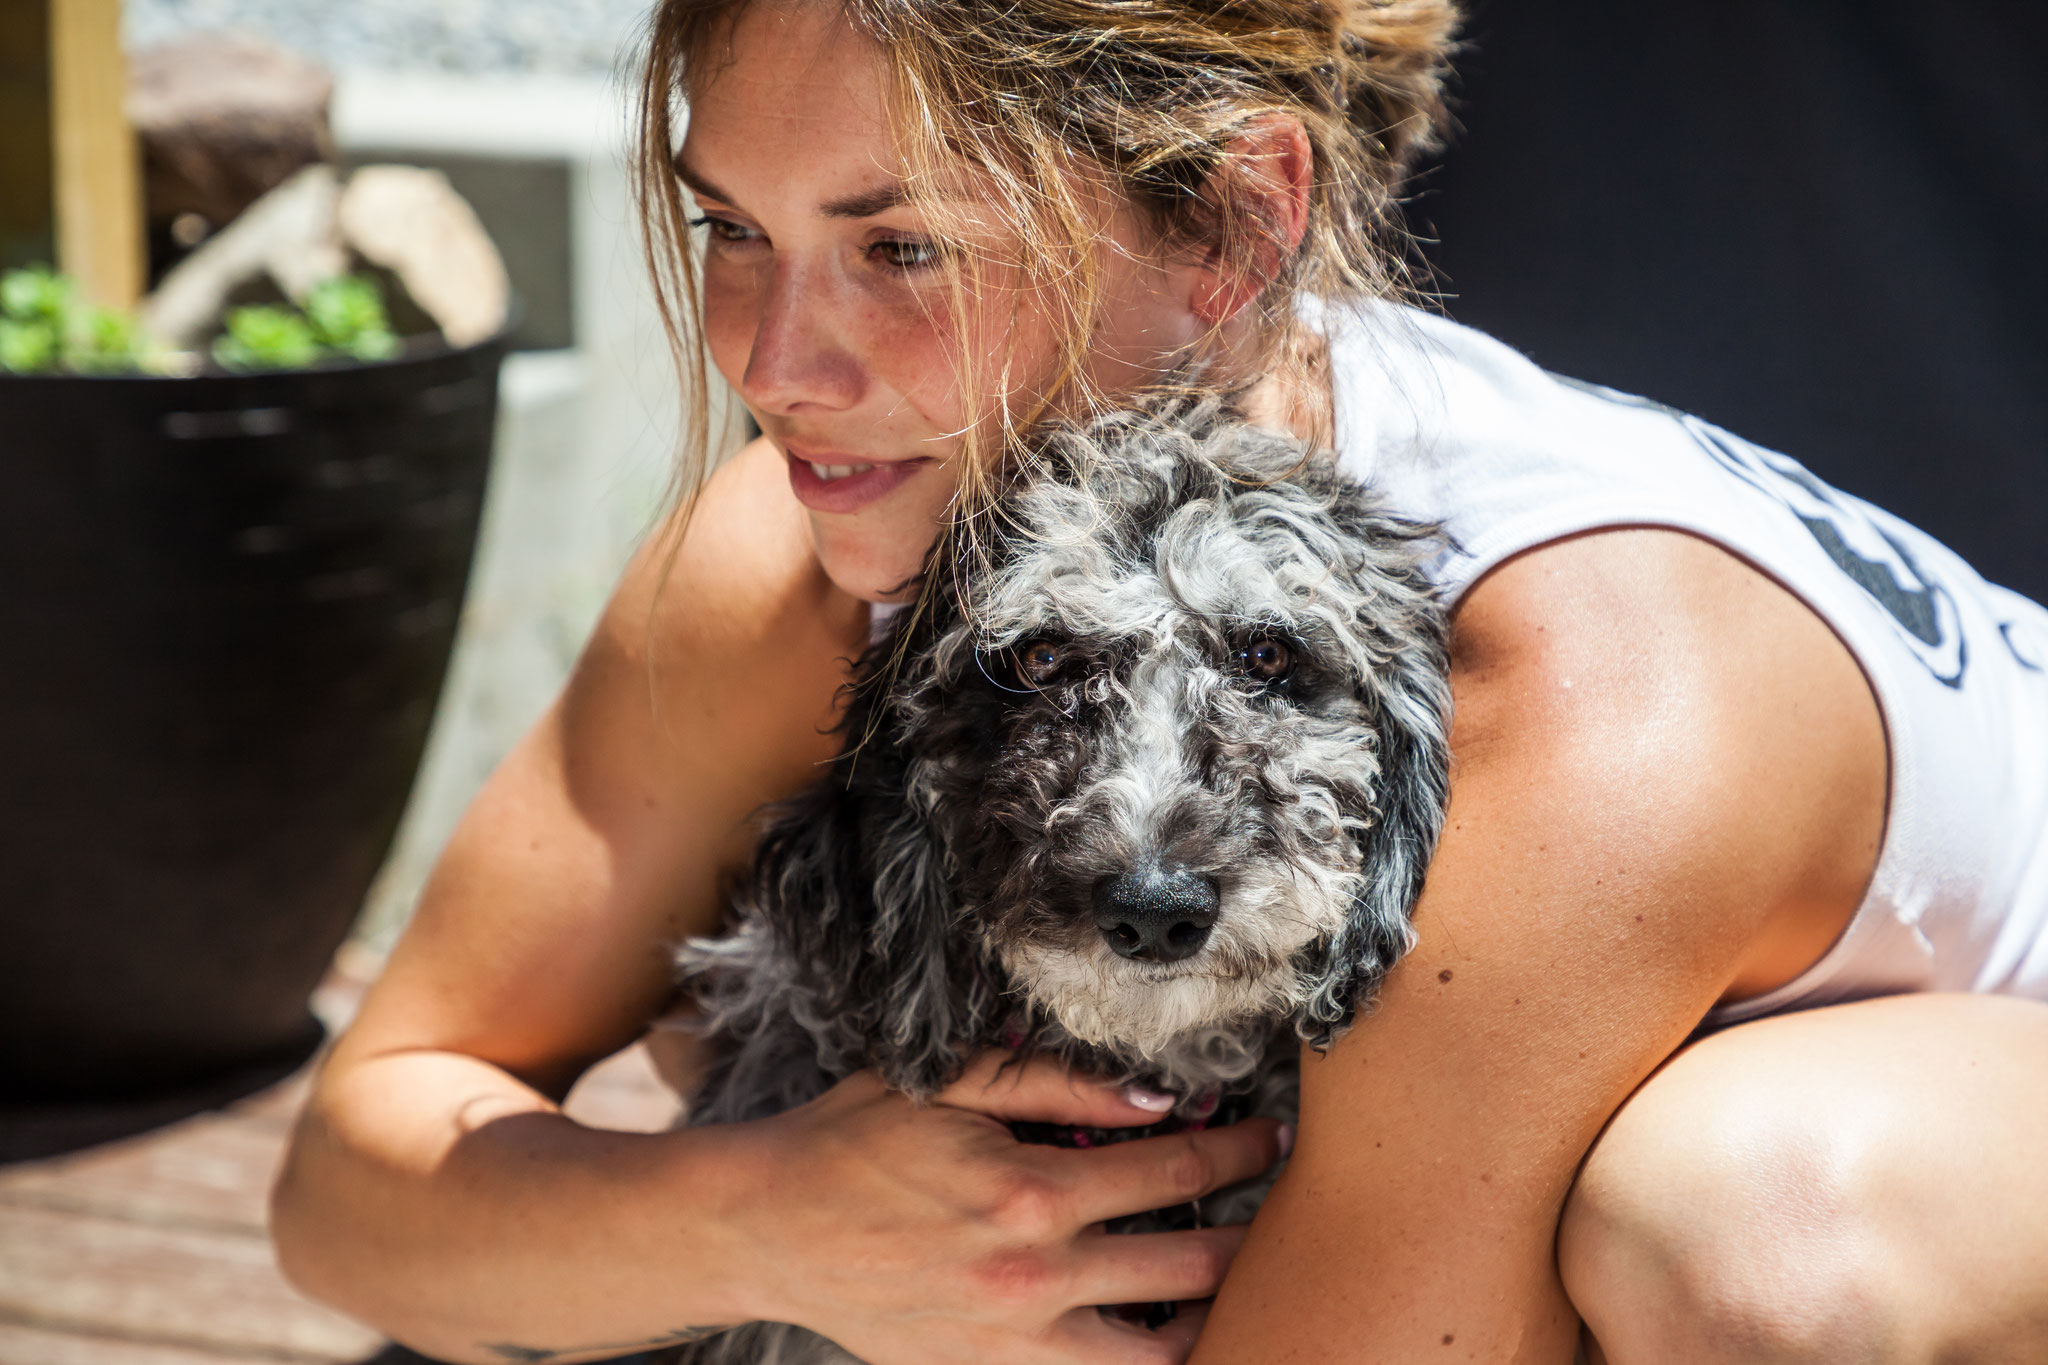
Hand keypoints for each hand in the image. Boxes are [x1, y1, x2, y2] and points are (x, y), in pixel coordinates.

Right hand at [718, 1051, 1287, 1363]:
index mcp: (1033, 1190)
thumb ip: (1059, 1084)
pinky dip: (1139, 1361)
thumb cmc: (855, 1140)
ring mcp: (1015, 1341)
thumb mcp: (951, 1082)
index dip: (1237, 1150)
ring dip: (1210, 1318)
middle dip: (1250, 1236)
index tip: (1269, 1138)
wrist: (767, 1227)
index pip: (1175, 1167)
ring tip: (1236, 1290)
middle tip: (1283, 1217)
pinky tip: (1159, 1336)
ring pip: (1157, 1352)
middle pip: (1189, 1263)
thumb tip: (1158, 1098)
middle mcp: (1036, 1275)